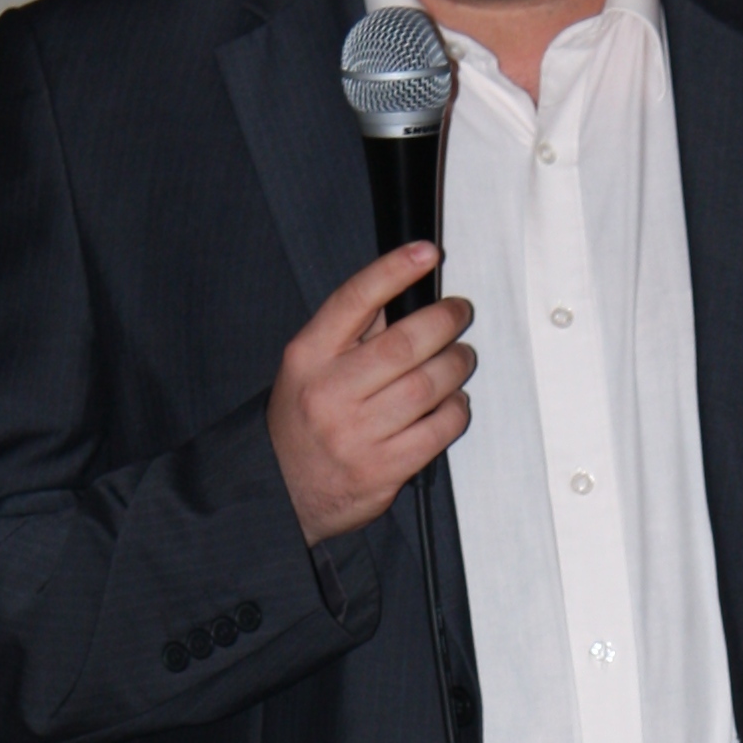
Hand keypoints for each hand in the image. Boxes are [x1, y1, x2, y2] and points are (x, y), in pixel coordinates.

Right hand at [269, 247, 474, 543]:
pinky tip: (452, 402)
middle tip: (458, 314)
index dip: (395, 270)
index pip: (355, 299)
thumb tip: (404, 295)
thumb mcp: (308, 366)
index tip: (426, 252)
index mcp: (308, 356)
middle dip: (444, 322)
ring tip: (459, 359)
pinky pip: (438, 430)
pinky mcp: (383, 470)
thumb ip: (350, 331)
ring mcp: (357, 434)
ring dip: (456, 365)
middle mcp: (330, 393)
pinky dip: (455, 410)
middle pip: (404, 344)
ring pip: (428, 386)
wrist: (283, 489)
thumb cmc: (304, 421)